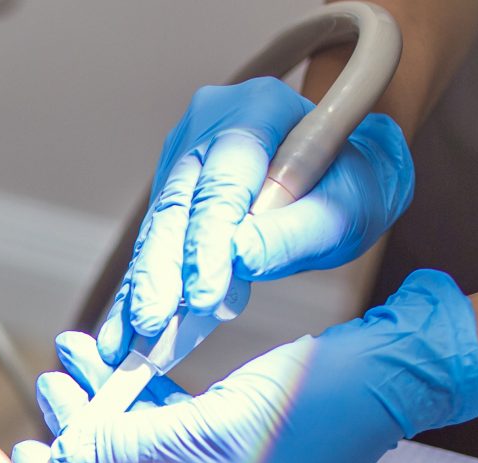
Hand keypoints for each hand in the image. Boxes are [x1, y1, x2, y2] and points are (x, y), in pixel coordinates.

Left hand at [48, 269, 477, 462]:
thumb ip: (130, 446)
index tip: (27, 450)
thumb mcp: (209, 428)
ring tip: (72, 356)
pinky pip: (177, 424)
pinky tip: (116, 359)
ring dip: (110, 402)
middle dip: (86, 432)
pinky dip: (146, 395)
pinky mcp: (244, 440)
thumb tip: (62, 456)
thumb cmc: (315, 402)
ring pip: (149, 446)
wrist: (398, 363)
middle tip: (49, 386)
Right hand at [100, 78, 413, 365]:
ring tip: (127, 339)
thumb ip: (295, 231)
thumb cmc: (354, 186)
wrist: (346, 172)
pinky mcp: (172, 190)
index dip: (208, 239)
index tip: (203, 293)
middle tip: (151, 321)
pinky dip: (142, 288)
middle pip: (177, 201)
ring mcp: (184, 155)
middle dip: (161, 268)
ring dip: (143, 286)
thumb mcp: (347, 209)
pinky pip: (155, 242)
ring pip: (158, 225)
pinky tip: (123, 331)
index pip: (224, 179)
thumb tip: (239, 258)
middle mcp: (210, 124)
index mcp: (260, 109)